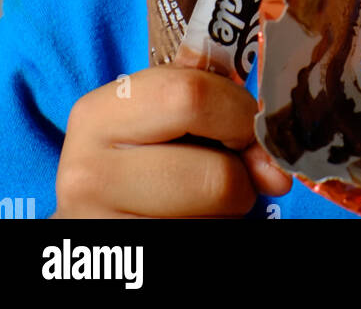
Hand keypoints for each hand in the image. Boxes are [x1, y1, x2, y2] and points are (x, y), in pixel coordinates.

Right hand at [51, 66, 292, 217]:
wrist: (93, 198)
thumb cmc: (136, 146)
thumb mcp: (160, 110)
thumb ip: (214, 108)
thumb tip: (273, 163)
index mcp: (98, 115)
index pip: (193, 98)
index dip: (239, 115)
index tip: (249, 129)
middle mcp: (88, 174)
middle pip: (215, 175)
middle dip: (240, 175)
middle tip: (236, 172)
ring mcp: (102, 227)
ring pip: (212, 218)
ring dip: (227, 207)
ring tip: (201, 194)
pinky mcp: (127, 262)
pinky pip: (199, 237)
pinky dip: (211, 227)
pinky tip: (188, 215)